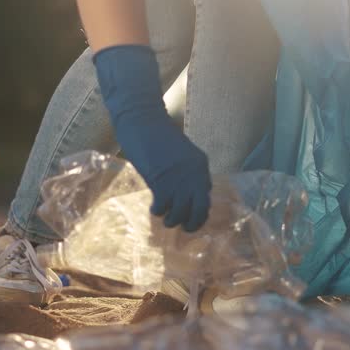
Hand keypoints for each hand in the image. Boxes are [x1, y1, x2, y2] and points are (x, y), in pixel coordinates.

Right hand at [115, 114, 211, 231]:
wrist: (143, 121)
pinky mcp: (161, 181)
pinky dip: (159, 211)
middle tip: (185, 228)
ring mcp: (179, 179)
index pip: (206, 194)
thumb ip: (184, 170)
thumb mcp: (178, 153)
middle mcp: (194, 174)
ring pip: (182, 211)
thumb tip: (182, 192)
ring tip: (166, 220)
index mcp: (201, 165)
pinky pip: (164, 206)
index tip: (190, 214)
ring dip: (173, 220)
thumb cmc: (156, 135)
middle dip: (194, 222)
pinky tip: (154, 208)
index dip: (198, 208)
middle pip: (201, 208)